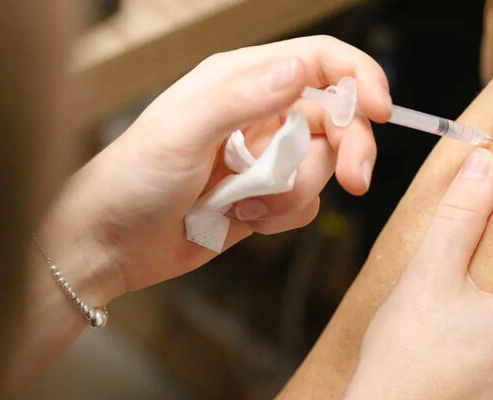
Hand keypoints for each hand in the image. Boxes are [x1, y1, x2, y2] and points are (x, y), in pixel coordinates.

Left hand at [38, 36, 391, 303]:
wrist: (109, 245)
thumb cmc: (130, 181)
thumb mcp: (182, 132)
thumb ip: (243, 98)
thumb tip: (300, 70)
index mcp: (240, 80)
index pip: (319, 62)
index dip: (359, 79)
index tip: (382, 111)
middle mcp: (258, 113)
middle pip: (335, 117)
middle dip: (350, 149)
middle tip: (357, 182)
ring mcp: (263, 158)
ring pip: (322, 166)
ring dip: (297, 192)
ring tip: (249, 206)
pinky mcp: (264, 197)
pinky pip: (305, 203)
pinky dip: (284, 216)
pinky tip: (245, 220)